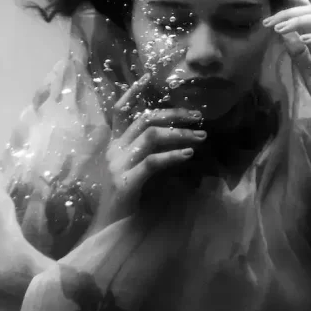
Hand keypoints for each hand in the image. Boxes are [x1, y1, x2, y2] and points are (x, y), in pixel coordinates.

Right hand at [93, 73, 206, 227]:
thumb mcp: (136, 172)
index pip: (119, 111)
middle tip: (198, 116)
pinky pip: (152, 162)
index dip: (132, 93)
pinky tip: (188, 155)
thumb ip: (147, 154)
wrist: (108, 233)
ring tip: (201, 136)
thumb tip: (176, 137)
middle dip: (174, 114)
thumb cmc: (126, 204)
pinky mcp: (126, 182)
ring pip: (151, 136)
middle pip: (144, 120)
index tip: (147, 76)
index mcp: (113, 146)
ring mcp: (118, 166)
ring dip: (180, 134)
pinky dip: (173, 156)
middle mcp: (113, 151)